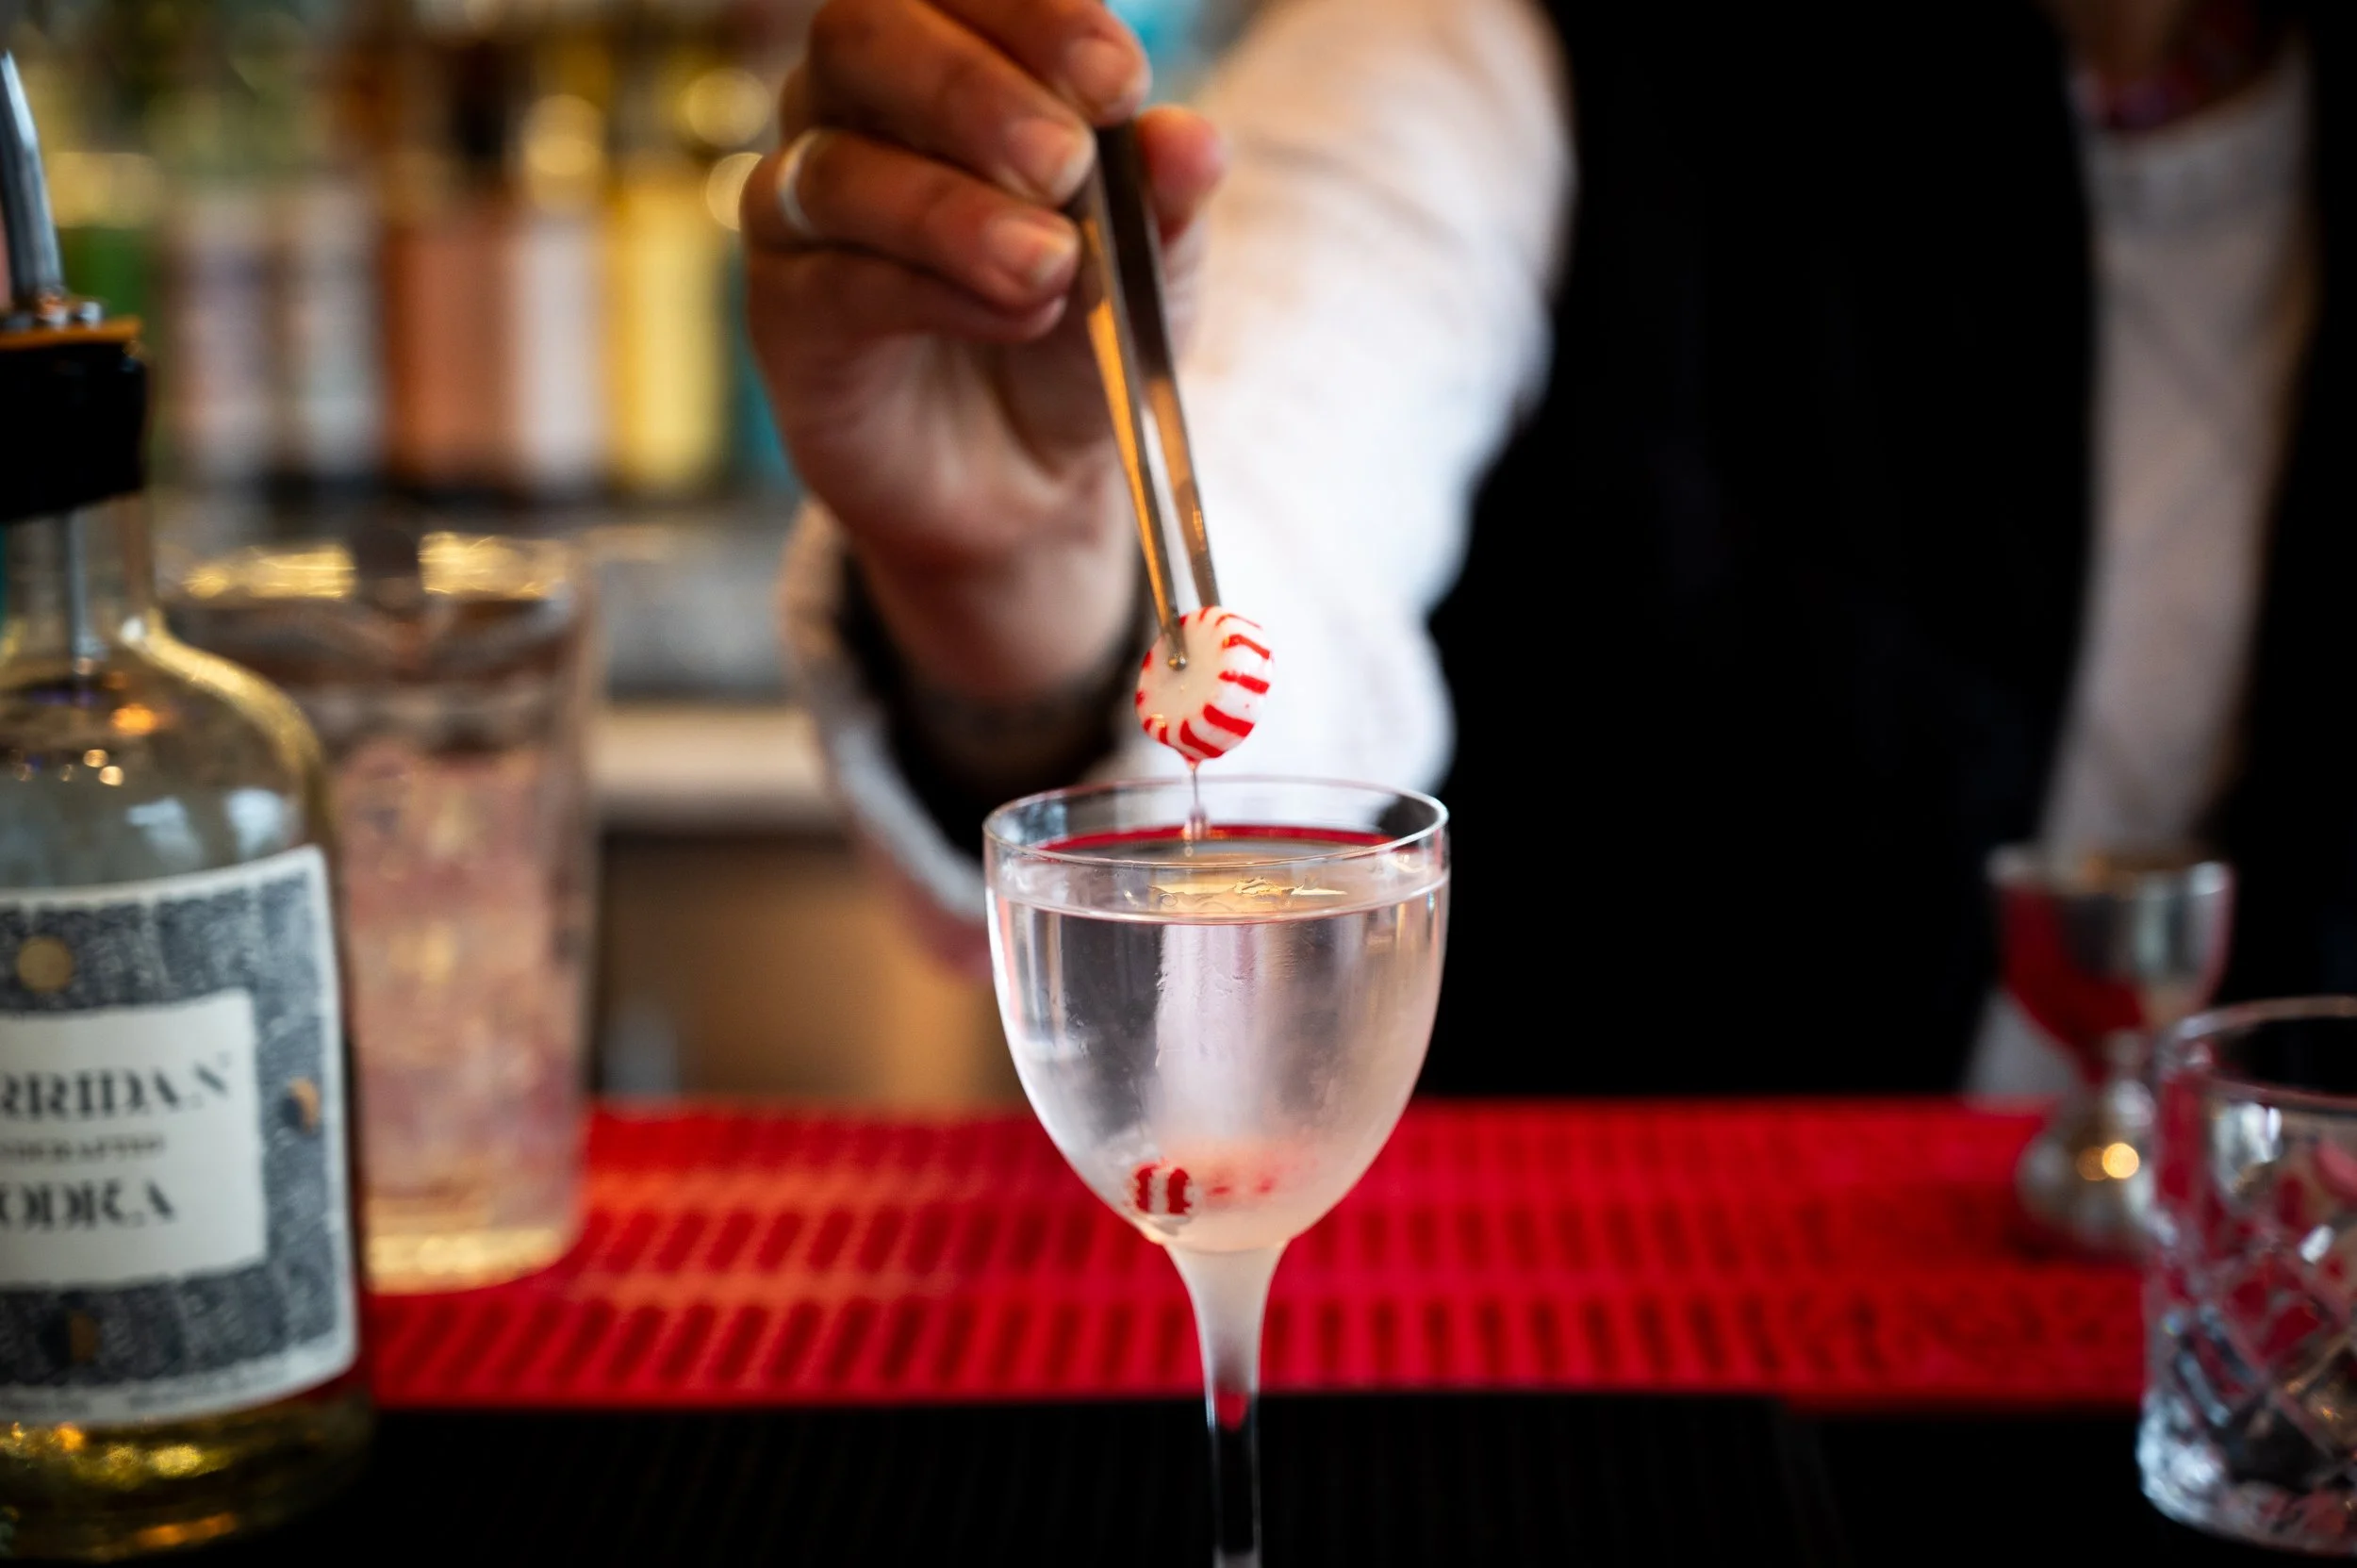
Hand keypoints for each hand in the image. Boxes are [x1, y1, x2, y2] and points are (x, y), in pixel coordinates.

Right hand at [743, 0, 1225, 701]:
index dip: (1032, 14)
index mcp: (946, 58)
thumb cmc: (1078, 335)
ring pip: (841, 166)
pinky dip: (933, 292)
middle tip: (1065, 161)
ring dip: (955, 211)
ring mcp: (806, 209)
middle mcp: (856, 110)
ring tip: (1050, 265)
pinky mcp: (788, 315)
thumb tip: (1189, 141)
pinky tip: (1014, 314)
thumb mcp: (1149, 266)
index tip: (1116, 81)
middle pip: (863, 36)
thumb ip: (1164, 200)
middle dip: (973, 89)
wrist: (1032, 479)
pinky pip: (837, 280)